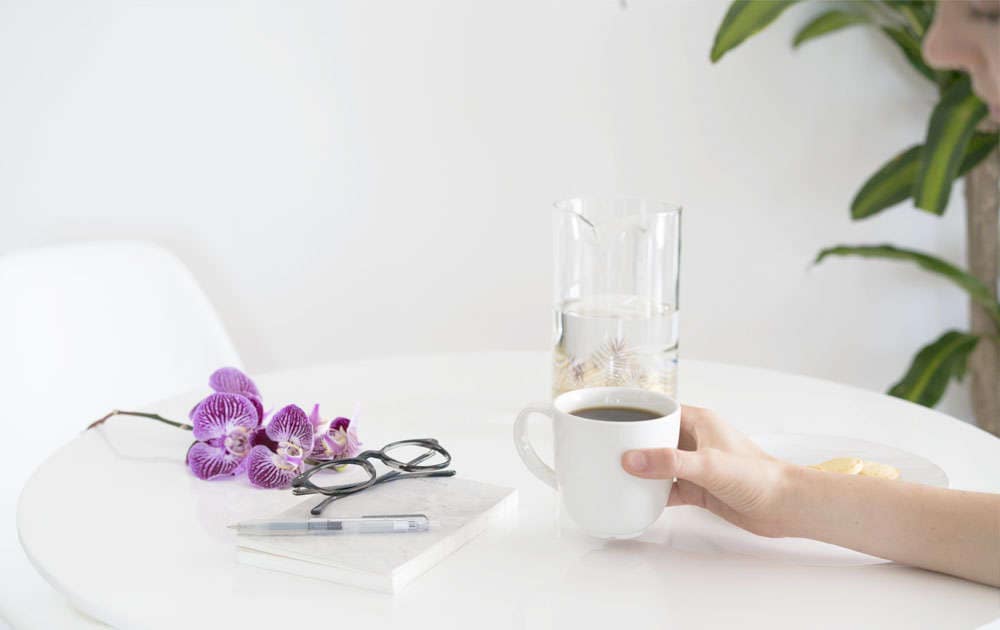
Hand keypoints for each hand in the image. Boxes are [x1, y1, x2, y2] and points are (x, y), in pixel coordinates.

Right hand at [621, 405, 792, 536]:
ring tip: (616, 473)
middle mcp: (696, 440)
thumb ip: (669, 462)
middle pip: (654, 436)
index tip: (610, 421)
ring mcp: (697, 464)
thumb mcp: (709, 465)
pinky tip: (639, 499)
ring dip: (642, 470)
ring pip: (659, 463)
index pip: (659, 410)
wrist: (785, 506)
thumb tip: (632, 459)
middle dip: (632, 444)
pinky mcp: (700, 487)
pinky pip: (669, 487)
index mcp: (699, 421)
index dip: (635, 414)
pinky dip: (654, 493)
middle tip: (607, 451)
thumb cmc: (759, 476)